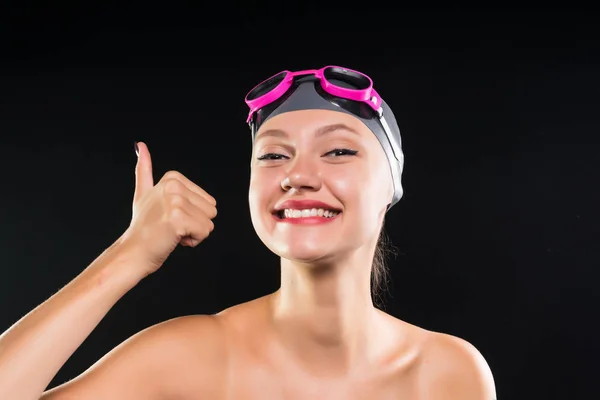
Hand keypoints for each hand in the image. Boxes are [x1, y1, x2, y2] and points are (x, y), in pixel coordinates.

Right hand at [121, 142, 216, 276]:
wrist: (134, 251)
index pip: (208, 201)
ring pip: (209, 222)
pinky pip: (204, 232)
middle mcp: (174, 186)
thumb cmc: (143, 226)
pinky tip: (174, 239)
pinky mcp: (178, 219)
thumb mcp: (144, 193)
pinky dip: (193, 241)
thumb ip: (144, 170)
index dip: (192, 213)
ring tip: (172, 231)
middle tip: (171, 225)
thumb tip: (140, 145)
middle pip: (211, 210)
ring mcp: (175, 201)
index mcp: (172, 178)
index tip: (170, 216)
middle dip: (195, 223)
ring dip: (194, 232)